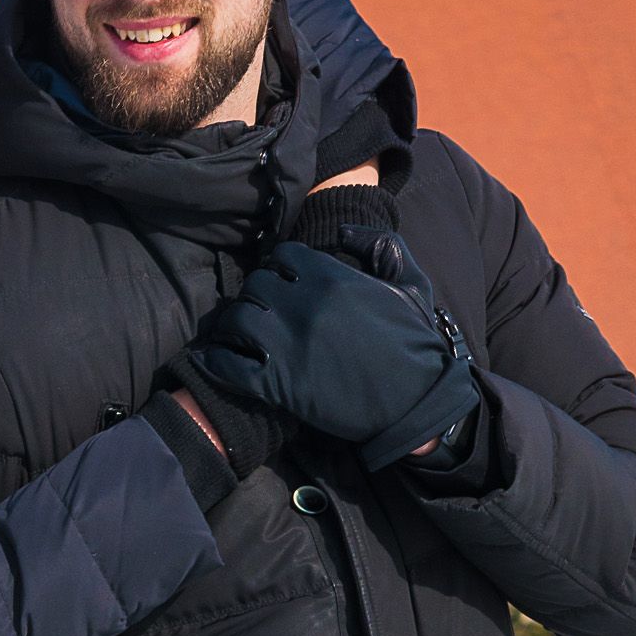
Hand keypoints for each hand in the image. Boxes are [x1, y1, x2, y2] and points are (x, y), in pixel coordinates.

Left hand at [186, 237, 477, 470]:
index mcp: (331, 277)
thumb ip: (381, 246)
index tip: (283, 283)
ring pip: (236, 320)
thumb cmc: (417, 344)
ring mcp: (287, 344)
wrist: (416, 402)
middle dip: (256, 296)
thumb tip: (342, 233)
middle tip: (262, 312)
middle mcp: (303, 304)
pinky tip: (219, 362)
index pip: (282, 256)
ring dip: (235, 326)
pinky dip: (218, 363)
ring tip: (241, 336)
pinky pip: (230, 366)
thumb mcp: (412, 284)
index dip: (280, 268)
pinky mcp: (279, 384)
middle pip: (254, 285)